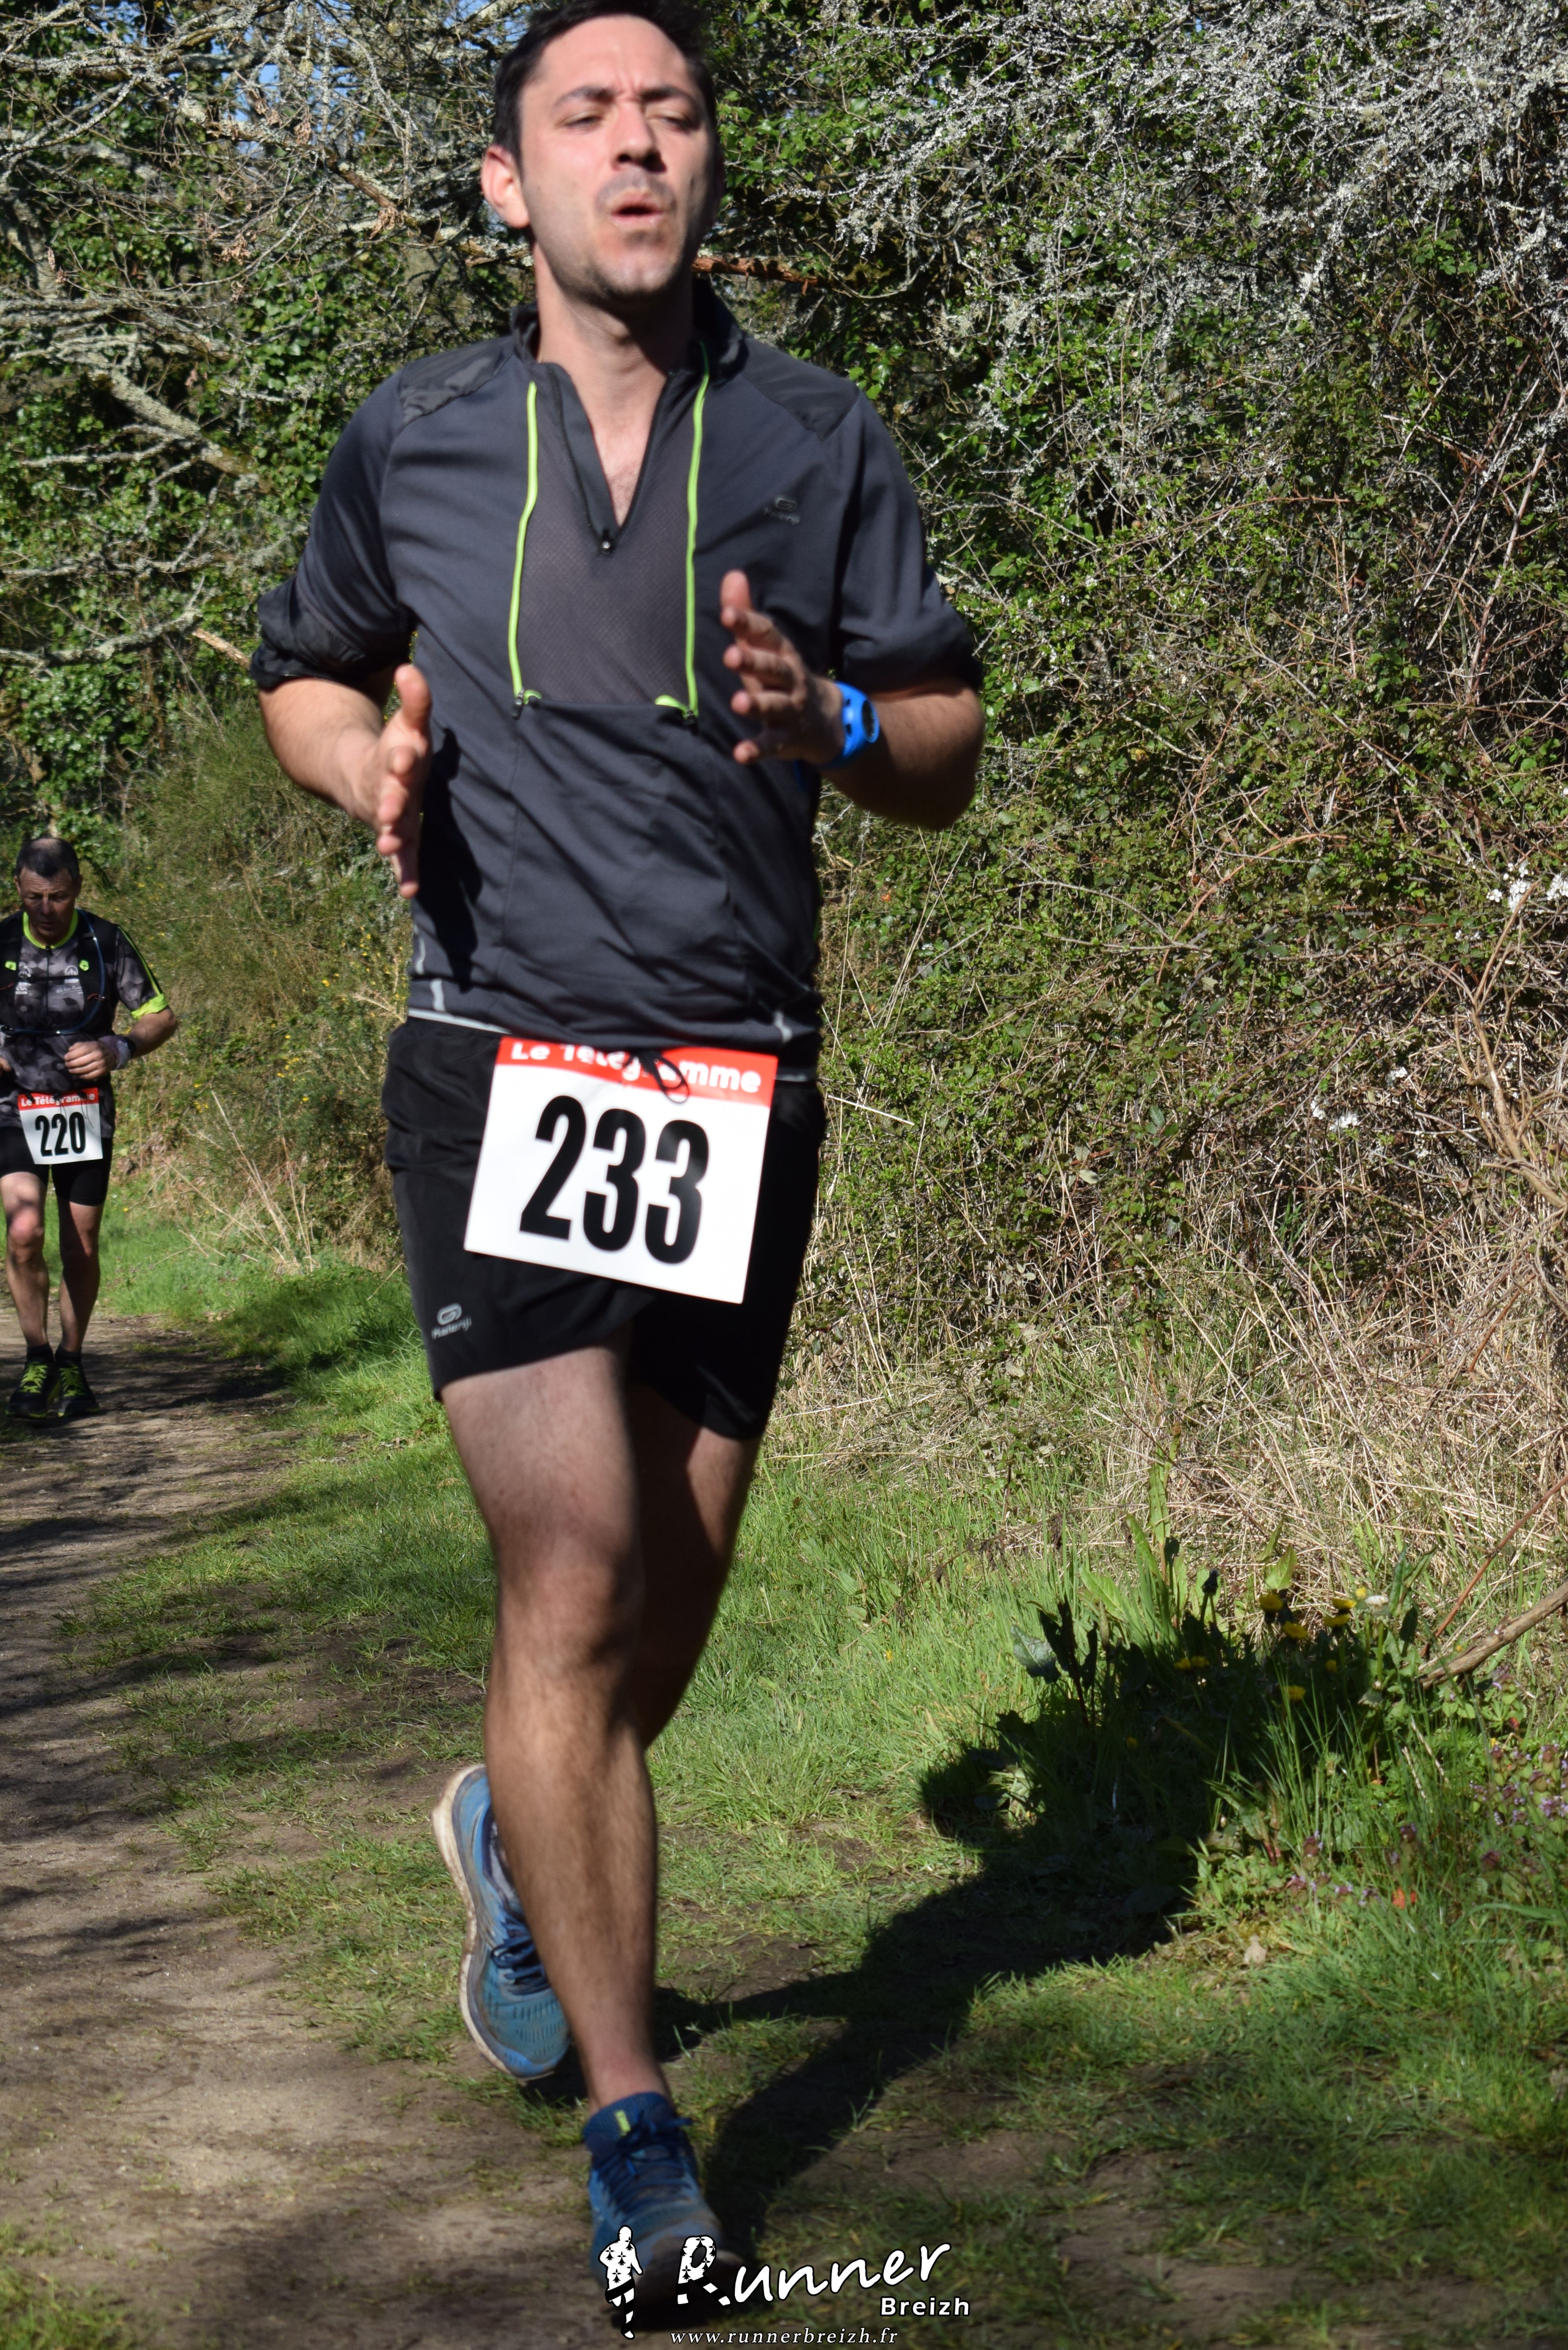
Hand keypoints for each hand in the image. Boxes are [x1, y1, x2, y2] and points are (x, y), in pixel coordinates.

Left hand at [63, 1038, 117, 1081]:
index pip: (79, 1052)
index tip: (65, 1058)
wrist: (111, 1053)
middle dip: (71, 1064)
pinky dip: (83, 1076)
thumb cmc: (95, 1048)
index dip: (70, 1056)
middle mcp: (98, 1055)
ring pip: (84, 1069)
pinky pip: (90, 1076)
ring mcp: (101, 1064)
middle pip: (81, 1062)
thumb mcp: (87, 1043)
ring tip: (71, 1070)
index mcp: (94, 1046)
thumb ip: (77, 1046)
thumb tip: (69, 1051)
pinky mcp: (102, 1071)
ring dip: (75, 1071)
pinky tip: (78, 1074)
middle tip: (67, 1065)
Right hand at [355, 662, 431, 897]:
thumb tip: (409, 668)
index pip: (397, 758)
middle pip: (388, 796)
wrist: (371, 780)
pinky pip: (402, 858)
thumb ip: (415, 700)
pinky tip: (409, 891)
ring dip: (391, 838)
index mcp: (394, 761)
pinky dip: (404, 873)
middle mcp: (389, 791)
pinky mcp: (399, 837)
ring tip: (389, 848)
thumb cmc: (399, 750)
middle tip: (390, 811)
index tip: (403, 757)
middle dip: (389, 802)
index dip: (400, 758)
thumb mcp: (409, 724)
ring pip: (390, 829)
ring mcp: (391, 817)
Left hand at [720, 571, 847, 766]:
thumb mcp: (767, 648)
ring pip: (774, 706)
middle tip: (731, 656)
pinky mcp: (785, 739)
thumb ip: (747, 617)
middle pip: (773, 668)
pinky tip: (739, 754)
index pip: (767, 635)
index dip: (748, 624)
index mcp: (782, 654)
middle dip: (753, 661)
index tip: (727, 614)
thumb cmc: (783, 678)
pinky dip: (756, 750)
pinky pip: (771, 745)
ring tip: (736, 703)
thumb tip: (732, 575)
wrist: (825, 722)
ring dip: (756, 704)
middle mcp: (789, 680)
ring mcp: (790, 710)